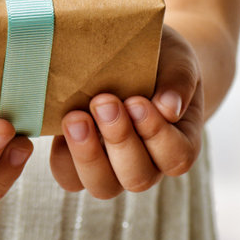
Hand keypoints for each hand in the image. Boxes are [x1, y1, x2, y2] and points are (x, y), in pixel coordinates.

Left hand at [49, 25, 203, 197]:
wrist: (130, 54)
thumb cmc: (159, 60)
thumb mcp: (176, 60)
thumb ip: (178, 79)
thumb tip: (169, 107)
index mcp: (179, 143)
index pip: (175, 156)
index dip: (156, 134)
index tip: (137, 101)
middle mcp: (148, 165)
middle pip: (137, 177)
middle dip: (119, 139)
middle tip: (103, 102)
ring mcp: (113, 169)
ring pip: (102, 185)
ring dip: (87, 154)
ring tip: (76, 118)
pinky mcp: (80, 163)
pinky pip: (69, 175)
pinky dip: (63, 154)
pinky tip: (60, 124)